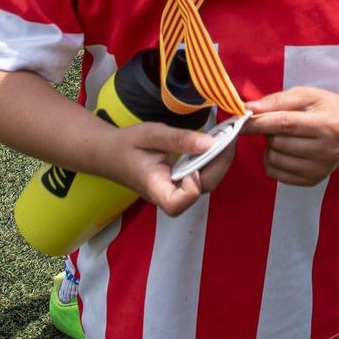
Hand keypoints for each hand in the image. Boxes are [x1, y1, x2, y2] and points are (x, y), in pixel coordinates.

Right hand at [102, 122, 236, 216]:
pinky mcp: (181, 183)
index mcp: (154, 188)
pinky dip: (211, 159)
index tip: (191, 163)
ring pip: (205, 183)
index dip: (191, 186)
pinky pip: (202, 176)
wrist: (110, 154)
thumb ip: (179, 139)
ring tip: (224, 136)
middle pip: (200, 191)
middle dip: (218, 164)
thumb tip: (209, 143)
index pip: (177, 203)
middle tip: (227, 137)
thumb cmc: (126, 145)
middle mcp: (168, 194)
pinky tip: (214, 142)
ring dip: (218, 160)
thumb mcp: (150, 135)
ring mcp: (176, 190)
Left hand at [244, 85, 338, 185]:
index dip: (259, 123)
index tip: (240, 120)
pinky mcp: (313, 181)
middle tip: (277, 124)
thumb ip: (277, 100)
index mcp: (327, 126)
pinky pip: (277, 175)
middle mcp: (326, 151)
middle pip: (278, 143)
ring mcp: (320, 169)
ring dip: (270, 147)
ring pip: (275, 160)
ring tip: (284, 137)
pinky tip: (284, 151)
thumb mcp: (306, 95)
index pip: (285, 125)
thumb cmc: (327, 109)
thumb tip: (249, 108)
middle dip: (269, 132)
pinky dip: (272, 161)